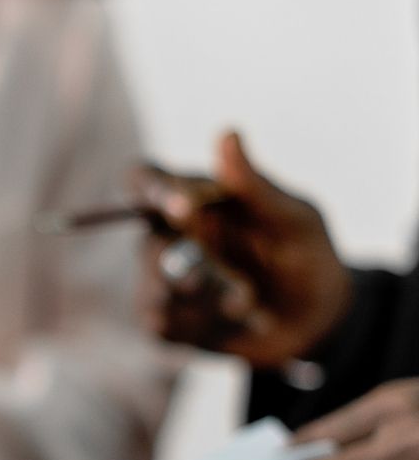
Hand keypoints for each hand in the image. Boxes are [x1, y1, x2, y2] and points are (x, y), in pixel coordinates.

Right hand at [132, 131, 353, 367]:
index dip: (149, 188)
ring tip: (248, 305)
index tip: (180, 207)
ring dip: (209, 302)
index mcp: (192, 199)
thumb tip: (227, 133)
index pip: (144, 179)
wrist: (315, 322)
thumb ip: (254, 185)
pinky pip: (162, 324)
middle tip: (243, 288)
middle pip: (148, 246)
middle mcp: (168, 236)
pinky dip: (201, 326)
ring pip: (156, 290)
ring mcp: (161, 280)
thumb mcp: (294, 220)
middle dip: (197, 269)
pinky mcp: (166, 321)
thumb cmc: (307, 258)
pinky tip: (231, 323)